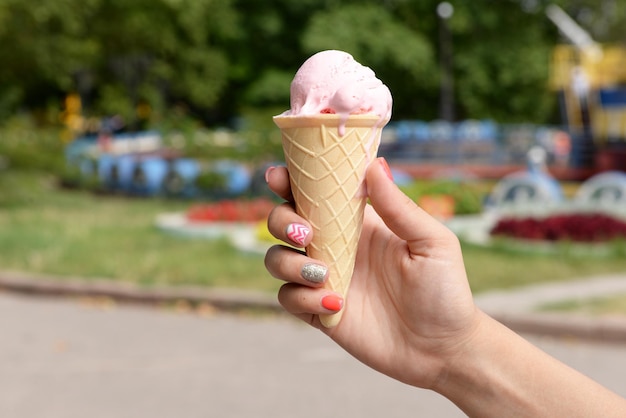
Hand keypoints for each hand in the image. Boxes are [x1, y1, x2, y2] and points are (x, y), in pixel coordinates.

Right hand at [264, 158, 481, 388]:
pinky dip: (302, 298)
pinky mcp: (320, 313)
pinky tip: (335, 305)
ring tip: (324, 275)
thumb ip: (399, 207)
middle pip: (284, 222)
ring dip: (290, 263)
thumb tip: (374, 164)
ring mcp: (326, 280)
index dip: (290, 182)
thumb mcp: (431, 243)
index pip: (315, 194)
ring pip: (278, 259)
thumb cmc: (445, 290)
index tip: (278, 175)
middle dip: (281, 221)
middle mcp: (335, 247)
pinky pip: (289, 299)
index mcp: (358, 223)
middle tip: (304, 232)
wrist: (444, 348)